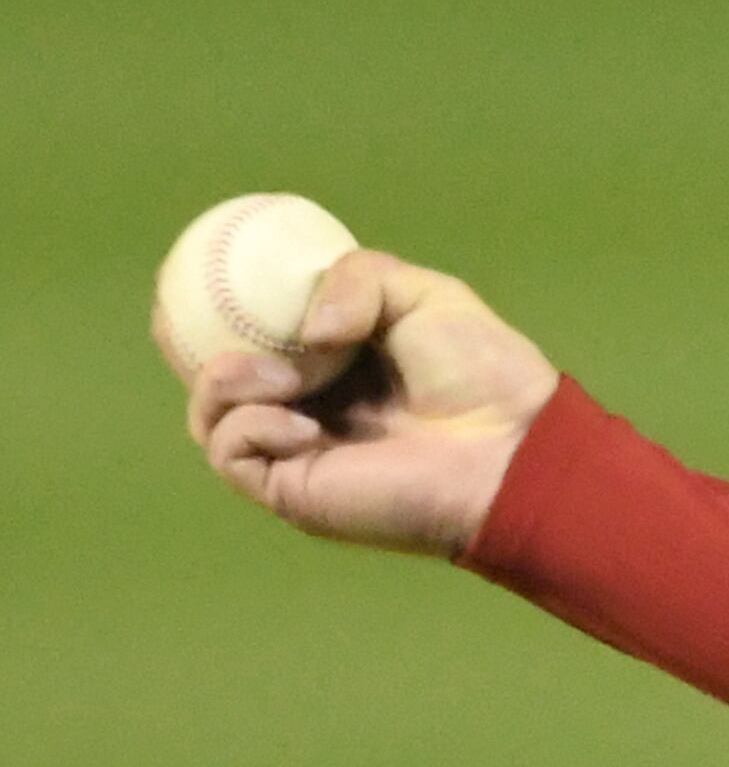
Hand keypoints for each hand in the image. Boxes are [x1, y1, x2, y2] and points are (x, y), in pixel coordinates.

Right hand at [165, 249, 557, 557]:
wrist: (512, 450)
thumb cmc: (484, 374)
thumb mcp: (421, 295)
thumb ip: (356, 279)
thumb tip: (304, 331)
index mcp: (337, 364)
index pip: (256, 337)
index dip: (214, 310)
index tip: (193, 275)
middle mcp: (310, 407)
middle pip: (216, 377)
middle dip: (189, 346)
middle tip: (178, 314)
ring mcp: (297, 451)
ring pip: (209, 415)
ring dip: (223, 381)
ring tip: (283, 374)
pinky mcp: (293, 491)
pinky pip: (229, 453)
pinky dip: (248, 425)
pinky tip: (302, 423)